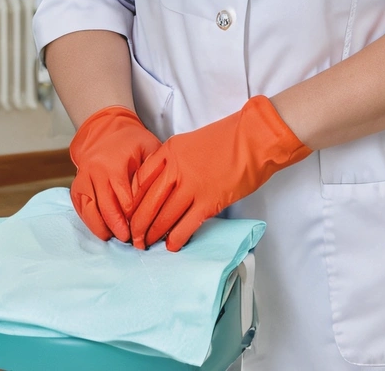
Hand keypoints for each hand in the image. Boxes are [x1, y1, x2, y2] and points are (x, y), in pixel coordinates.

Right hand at [69, 105, 161, 241]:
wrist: (105, 128)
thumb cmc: (132, 141)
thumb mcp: (150, 147)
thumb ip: (152, 171)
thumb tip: (155, 200)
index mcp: (115, 164)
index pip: (126, 200)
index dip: (135, 217)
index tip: (144, 229)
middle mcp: (96, 172)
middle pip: (107, 208)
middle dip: (119, 228)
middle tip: (130, 240)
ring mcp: (84, 178)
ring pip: (91, 210)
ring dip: (102, 228)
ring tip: (113, 238)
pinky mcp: (77, 184)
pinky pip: (81, 207)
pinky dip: (89, 221)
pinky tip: (101, 229)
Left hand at [129, 95, 311, 251]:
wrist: (255, 137)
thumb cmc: (229, 137)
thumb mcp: (193, 141)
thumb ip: (176, 159)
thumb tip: (167, 183)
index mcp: (170, 150)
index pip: (140, 180)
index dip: (132, 201)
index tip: (129, 213)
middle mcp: (176, 168)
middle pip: (147, 202)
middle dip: (137, 224)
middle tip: (133, 237)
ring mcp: (191, 186)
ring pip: (163, 216)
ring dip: (153, 234)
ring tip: (147, 245)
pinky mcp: (208, 202)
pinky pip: (185, 226)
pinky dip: (176, 239)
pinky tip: (171, 246)